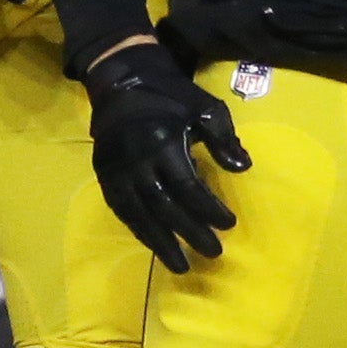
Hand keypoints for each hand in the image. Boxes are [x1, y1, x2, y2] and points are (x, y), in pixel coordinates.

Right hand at [83, 42, 244, 271]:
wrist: (121, 81)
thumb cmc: (170, 95)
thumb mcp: (204, 106)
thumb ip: (223, 137)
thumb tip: (242, 168)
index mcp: (162, 141)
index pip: (187, 185)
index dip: (208, 209)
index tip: (229, 224)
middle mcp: (137, 160)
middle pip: (165, 206)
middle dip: (191, 232)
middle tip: (214, 252)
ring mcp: (117, 171)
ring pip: (140, 216)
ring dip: (163, 244)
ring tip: (183, 266)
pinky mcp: (105, 176)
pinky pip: (123, 211)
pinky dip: (141, 231)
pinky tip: (157, 246)